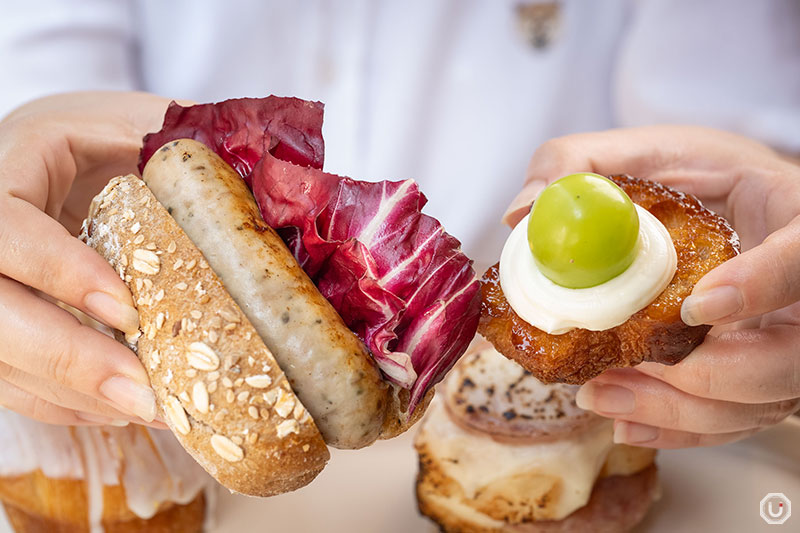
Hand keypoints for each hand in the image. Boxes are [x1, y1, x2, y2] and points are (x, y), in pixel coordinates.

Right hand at [0, 92, 172, 427]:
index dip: (57, 270)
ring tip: (151, 411)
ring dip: (72, 394)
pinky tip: (119, 411)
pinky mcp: (1, 324)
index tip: (126, 308)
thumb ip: (177, 139)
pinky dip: (63, 402)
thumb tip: (260, 184)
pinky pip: (9, 379)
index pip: (6, 227)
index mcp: (9, 163)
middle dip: (65, 356)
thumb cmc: (97, 134)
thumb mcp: (133, 118)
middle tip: (142, 391)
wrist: (53, 152)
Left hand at [505, 125, 799, 447]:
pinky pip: (733, 418)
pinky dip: (678, 428)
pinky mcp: (760, 375)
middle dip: (709, 377)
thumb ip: (582, 164)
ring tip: (599, 394)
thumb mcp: (646, 151)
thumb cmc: (695, 176)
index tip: (697, 303)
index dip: (762, 286)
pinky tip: (623, 418)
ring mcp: (785, 338)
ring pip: (760, 400)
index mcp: (790, 214)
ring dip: (679, 410)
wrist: (727, 206)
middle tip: (628, 368)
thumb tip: (522, 211)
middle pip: (789, 356)